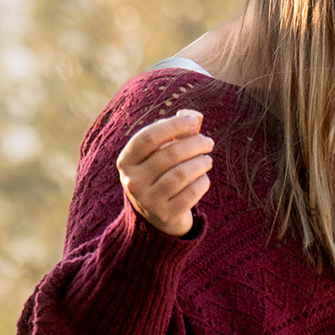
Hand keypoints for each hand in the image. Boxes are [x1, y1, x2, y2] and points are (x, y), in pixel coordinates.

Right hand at [118, 110, 213, 237]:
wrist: (155, 218)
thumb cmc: (159, 176)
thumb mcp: (158, 155)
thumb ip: (173, 134)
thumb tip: (194, 116)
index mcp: (126, 161)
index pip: (149, 137)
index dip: (174, 125)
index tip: (195, 121)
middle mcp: (133, 181)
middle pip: (170, 154)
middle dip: (194, 144)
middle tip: (208, 142)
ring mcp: (148, 200)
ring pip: (182, 174)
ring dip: (201, 162)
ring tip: (208, 160)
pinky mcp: (166, 215)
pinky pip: (191, 192)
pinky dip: (202, 182)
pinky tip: (204, 178)